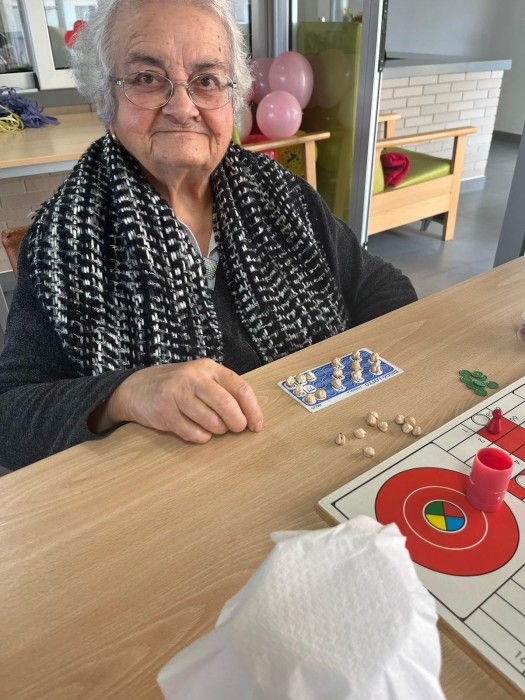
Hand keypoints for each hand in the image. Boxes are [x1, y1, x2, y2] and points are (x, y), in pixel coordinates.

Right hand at [90, 359, 263, 441]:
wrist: (135, 388)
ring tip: (214, 428)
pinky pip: (194, 433)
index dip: (252, 409)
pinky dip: (201, 437)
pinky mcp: (165, 413)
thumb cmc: (176, 386)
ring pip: (211, 422)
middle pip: (227, 405)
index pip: (240, 388)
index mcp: (209, 368)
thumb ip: (223, 391)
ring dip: (218, 431)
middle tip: (237, 430)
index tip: (257, 425)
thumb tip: (250, 417)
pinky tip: (198, 431)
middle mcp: (194, 378)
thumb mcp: (200, 378)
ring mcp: (178, 394)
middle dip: (236, 423)